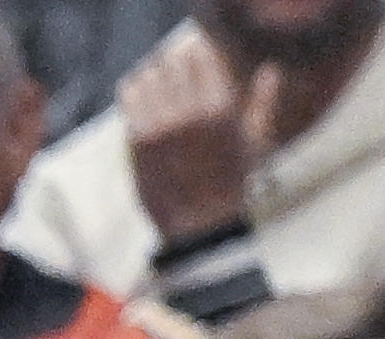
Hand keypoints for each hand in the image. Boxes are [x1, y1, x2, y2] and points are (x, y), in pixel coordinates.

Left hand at [124, 21, 285, 247]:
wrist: (199, 223)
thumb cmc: (232, 182)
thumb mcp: (256, 140)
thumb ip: (263, 101)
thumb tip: (270, 71)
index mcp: (222, 106)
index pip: (201, 55)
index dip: (195, 54)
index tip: (194, 62)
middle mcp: (192, 112)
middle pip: (172, 62)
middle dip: (172, 65)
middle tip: (172, 74)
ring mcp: (162, 126)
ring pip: (148, 76)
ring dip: (151, 74)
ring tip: (155, 82)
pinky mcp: (138, 140)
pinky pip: (130, 98)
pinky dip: (132, 89)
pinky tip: (137, 93)